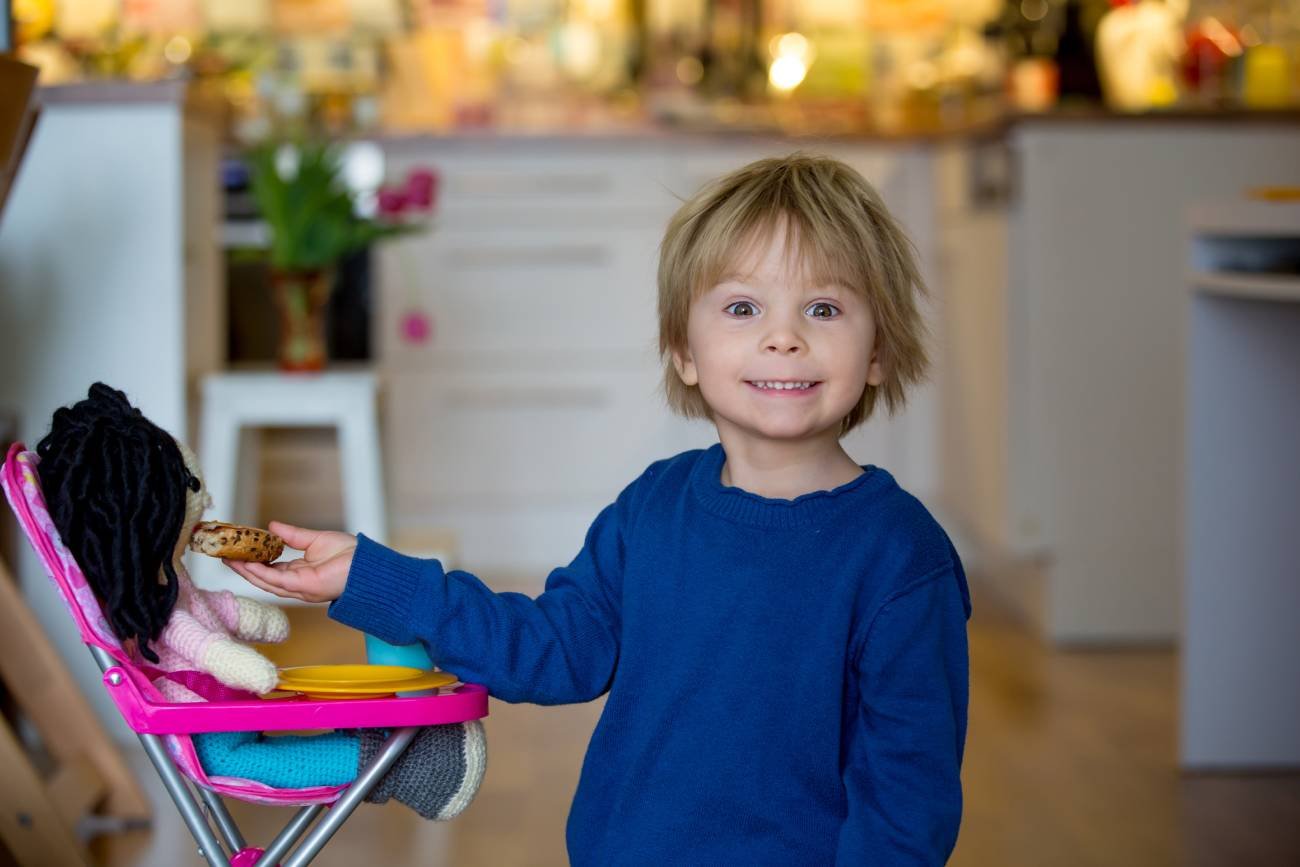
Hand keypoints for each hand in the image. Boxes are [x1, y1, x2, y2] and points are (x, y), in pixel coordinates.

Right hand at [223, 521, 355, 603]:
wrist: (367, 564)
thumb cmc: (349, 554)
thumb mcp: (314, 540)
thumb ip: (292, 536)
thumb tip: (272, 526)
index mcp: (300, 572)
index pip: (269, 569)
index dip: (251, 561)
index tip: (236, 551)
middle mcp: (297, 583)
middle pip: (262, 577)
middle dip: (242, 568)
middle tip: (223, 555)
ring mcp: (299, 587)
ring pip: (266, 581)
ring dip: (246, 571)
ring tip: (228, 559)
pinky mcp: (304, 586)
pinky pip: (277, 581)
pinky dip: (261, 573)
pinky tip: (247, 565)